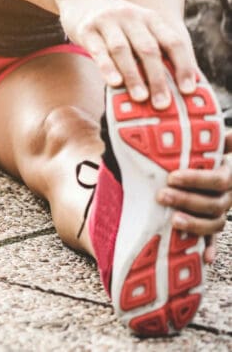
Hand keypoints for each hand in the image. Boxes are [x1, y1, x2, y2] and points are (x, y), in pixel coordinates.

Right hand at [58, 0, 196, 108]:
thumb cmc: (115, 22)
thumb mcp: (138, 26)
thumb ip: (151, 48)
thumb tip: (168, 86)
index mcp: (150, 18)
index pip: (173, 42)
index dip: (183, 66)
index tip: (188, 90)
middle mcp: (131, 17)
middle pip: (149, 49)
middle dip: (157, 78)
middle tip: (163, 103)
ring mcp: (107, 22)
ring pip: (123, 50)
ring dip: (133, 75)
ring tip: (141, 98)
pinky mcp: (86, 29)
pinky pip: (98, 50)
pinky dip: (107, 67)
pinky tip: (114, 83)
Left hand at [159, 127, 231, 263]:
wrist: (224, 168)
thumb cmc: (206, 152)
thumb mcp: (210, 142)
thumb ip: (211, 136)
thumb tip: (212, 128)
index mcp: (228, 174)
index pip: (216, 180)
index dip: (196, 180)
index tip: (172, 176)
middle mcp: (228, 195)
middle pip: (214, 204)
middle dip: (188, 201)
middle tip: (162, 195)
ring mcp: (221, 211)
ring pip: (214, 222)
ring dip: (195, 224)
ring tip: (173, 221)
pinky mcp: (213, 223)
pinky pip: (213, 238)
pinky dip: (210, 248)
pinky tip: (205, 259)